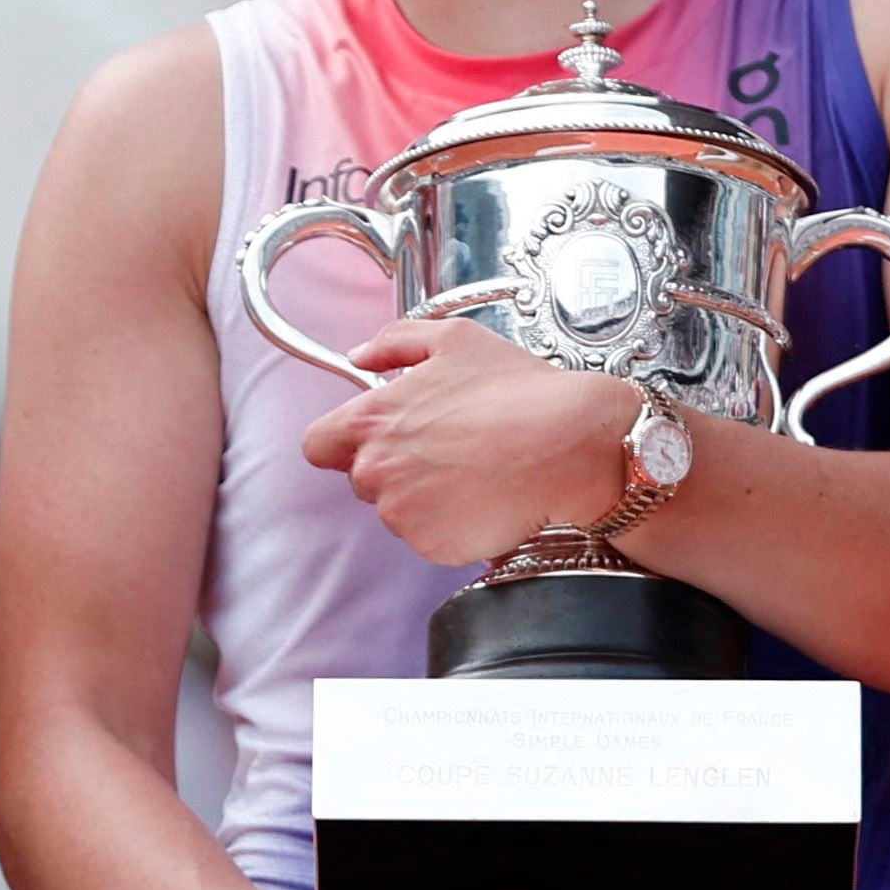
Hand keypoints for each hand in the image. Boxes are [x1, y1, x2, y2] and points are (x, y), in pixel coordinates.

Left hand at [298, 319, 633, 566]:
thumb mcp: (455, 341)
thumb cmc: (519, 392)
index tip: (372, 438)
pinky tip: (484, 497)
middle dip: (393, 466)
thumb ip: (394, 343)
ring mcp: (403, 516)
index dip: (342, 441)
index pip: (318, 445)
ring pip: (397, 510)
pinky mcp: (433, 547)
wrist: (571, 446)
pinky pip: (430, 538)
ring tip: (474, 470)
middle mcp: (376, 472)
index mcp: (371, 421)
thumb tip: (359, 355)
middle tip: (447, 448)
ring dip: (424, 496)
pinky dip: (452, 525)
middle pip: (362, 479)